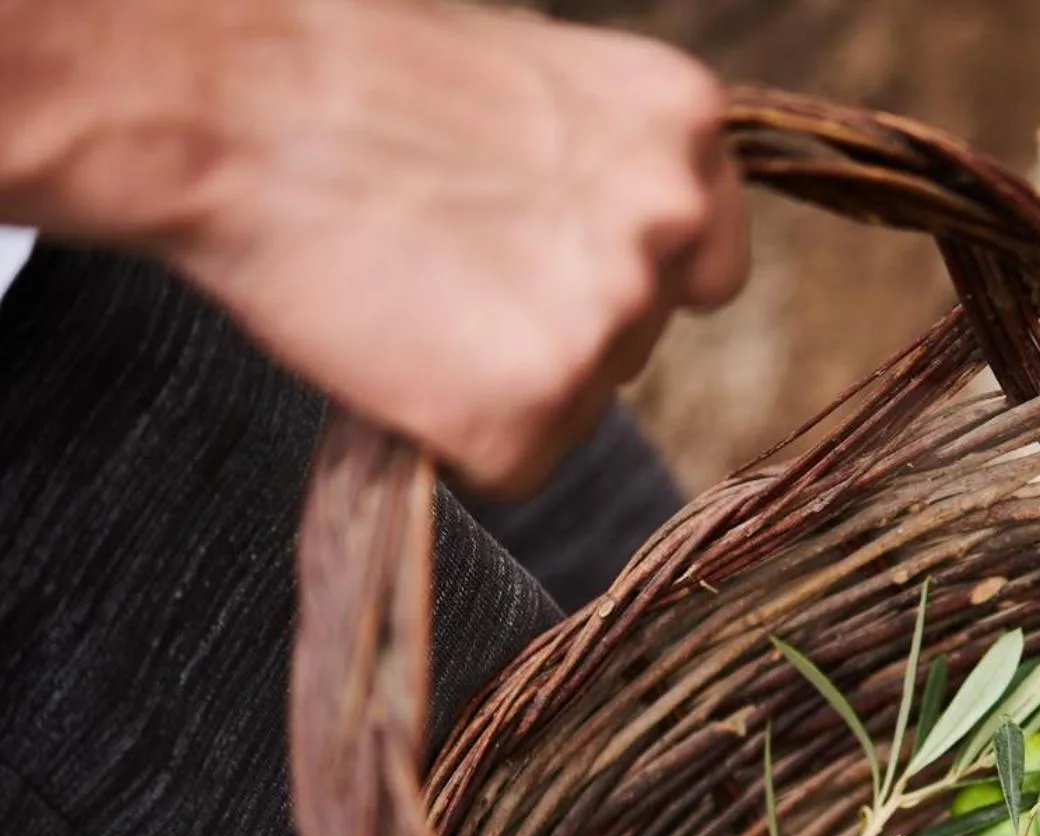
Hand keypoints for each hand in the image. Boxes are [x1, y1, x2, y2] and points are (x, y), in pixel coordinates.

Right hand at [162, 0, 747, 498]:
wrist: (239, 104)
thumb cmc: (354, 73)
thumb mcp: (527, 77)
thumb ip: (596, 165)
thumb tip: (595, 237)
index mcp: (684, 130)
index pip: (706, 268)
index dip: (621, 282)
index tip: (553, 276)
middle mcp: (673, 224)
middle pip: (637, 341)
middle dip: (553, 329)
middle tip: (442, 277)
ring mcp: (612, 322)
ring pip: (580, 407)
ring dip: (505, 384)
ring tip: (407, 301)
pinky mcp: (537, 410)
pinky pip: (514, 465)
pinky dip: (455, 438)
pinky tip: (396, 360)